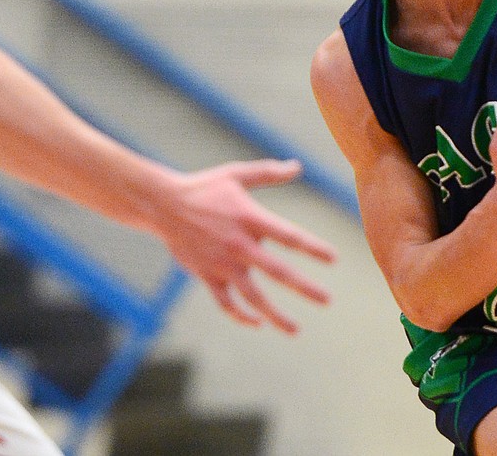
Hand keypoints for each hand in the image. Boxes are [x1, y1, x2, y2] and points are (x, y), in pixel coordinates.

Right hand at [161, 159, 336, 334]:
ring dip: (275, 315)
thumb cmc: (204, 188)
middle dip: (304, 288)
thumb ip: (268, 173)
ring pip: (252, 297)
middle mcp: (239, 244)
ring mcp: (222, 264)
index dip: (312, 248)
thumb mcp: (236, 174)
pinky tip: (258, 323)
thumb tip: (297, 166)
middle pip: (277, 272)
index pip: (289, 236)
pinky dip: (241, 316)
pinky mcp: (207, 276)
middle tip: (327, 300)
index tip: (333, 259)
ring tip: (295, 330)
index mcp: (250, 218)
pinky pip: (226, 303)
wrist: (163, 205)